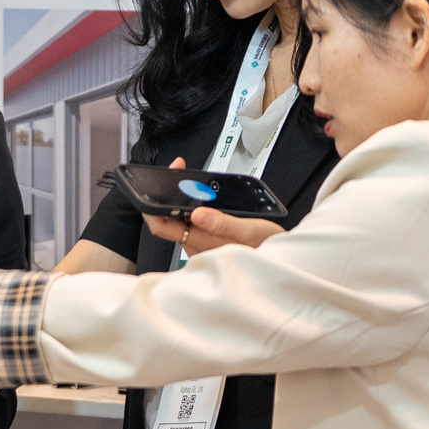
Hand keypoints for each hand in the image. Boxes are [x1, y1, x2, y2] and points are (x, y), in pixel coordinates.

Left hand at [140, 162, 284, 255]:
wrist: (278, 258)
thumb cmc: (264, 247)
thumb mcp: (246, 231)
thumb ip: (221, 223)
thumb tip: (197, 213)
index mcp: (198, 240)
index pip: (161, 225)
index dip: (151, 207)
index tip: (151, 187)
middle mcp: (195, 243)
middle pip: (168, 218)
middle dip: (167, 194)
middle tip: (175, 171)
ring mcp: (201, 242)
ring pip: (180, 219)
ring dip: (181, 198)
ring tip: (185, 177)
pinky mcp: (209, 239)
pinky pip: (192, 221)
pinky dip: (193, 205)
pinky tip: (201, 194)